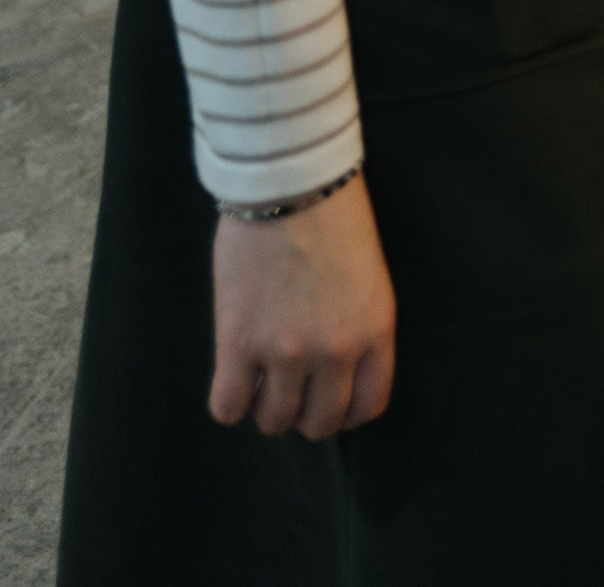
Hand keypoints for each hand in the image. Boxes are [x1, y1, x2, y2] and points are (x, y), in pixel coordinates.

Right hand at [209, 175, 394, 440]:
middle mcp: (336, 350)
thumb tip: (333, 372)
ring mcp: (287, 351)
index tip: (328, 394)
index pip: (368, 406)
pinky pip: (228, 407)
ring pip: (274, 421)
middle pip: (320, 423)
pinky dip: (230, 400)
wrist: (291, 180)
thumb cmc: (334, 216)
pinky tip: (233, 376)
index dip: (345, 408)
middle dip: (305, 410)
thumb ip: (357, 328)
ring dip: (266, 405)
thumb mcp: (369, 277)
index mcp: (375, 330)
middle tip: (291, 384)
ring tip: (261, 376)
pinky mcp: (240, 343)